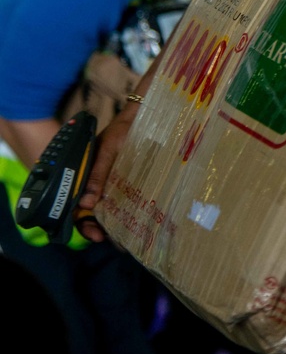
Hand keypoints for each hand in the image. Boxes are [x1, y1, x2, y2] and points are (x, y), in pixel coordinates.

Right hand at [75, 102, 140, 242]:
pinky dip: (121, 212)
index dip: (80, 221)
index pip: (74, 202)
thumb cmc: (122, 130)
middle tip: (103, 238)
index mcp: (83, 173)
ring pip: (104, 207)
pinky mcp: (125, 180)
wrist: (143, 115)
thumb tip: (87, 205)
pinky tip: (129, 223)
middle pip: (87, 210)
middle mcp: (94, 180)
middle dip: (93, 226)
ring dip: (107, 222)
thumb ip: (97, 174)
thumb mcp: (108, 150)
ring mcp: (109, 180)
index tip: (93, 233)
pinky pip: (120, 199)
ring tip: (118, 237)